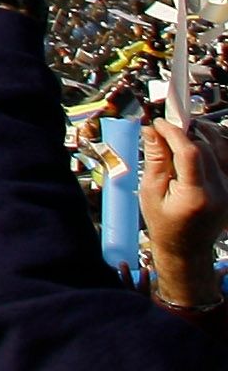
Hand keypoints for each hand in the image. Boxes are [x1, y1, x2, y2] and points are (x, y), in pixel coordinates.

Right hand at [142, 117, 225, 311]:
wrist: (186, 247)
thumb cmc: (164, 223)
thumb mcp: (150, 192)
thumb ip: (155, 159)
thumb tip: (152, 130)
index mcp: (196, 196)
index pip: (191, 153)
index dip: (174, 132)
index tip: (158, 123)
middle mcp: (219, 192)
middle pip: (205, 148)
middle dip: (183, 135)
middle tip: (163, 132)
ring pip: (217, 150)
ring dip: (198, 139)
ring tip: (178, 138)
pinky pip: (222, 159)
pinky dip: (207, 150)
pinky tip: (192, 150)